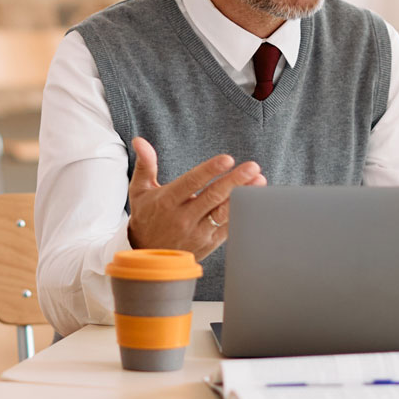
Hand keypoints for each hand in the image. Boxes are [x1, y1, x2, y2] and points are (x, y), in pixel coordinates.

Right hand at [127, 137, 266, 260]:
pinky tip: (255, 200)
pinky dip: (242, 213)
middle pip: (213, 196)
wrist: (148, 258)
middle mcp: (183, 217)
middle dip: (235, 180)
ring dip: (243, 196)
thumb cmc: (146, 217)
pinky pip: (229, 228)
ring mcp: (197, 232)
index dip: (210, 170)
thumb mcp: (140, 191)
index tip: (227, 159)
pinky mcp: (209, 243)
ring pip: (224, 213)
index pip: (192, 182)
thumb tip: (140, 141)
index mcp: (168, 201)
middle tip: (253, 167)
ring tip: (259, 181)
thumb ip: (145, 165)